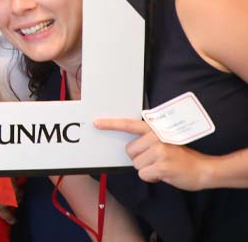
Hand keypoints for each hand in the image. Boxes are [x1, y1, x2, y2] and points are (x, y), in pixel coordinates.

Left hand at [94, 118, 212, 190]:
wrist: (204, 169)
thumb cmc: (180, 158)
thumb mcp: (164, 143)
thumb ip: (147, 141)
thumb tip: (127, 147)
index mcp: (155, 130)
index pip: (129, 124)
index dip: (111, 124)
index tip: (96, 122)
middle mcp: (156, 138)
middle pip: (129, 152)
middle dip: (139, 159)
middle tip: (157, 160)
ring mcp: (159, 151)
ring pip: (136, 164)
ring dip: (147, 169)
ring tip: (162, 166)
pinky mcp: (162, 165)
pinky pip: (143, 175)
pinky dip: (152, 178)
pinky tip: (164, 174)